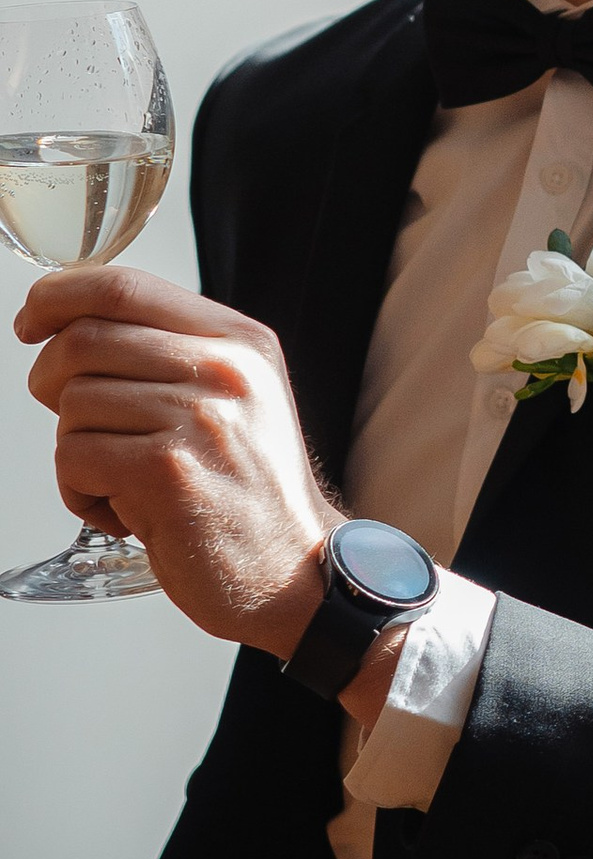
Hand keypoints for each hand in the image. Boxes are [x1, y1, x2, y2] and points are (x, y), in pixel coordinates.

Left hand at [15, 265, 337, 655]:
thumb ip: (170, 354)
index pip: (125, 286)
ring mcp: (199, 419)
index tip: (32, 320)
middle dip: (51, 379)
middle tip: (70, 418)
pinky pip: (73, 457)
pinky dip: (79, 491)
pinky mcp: (167, 472)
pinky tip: (122, 511)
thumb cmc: (248, 492)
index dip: (58, 295)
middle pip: (85, 339)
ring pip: (73, 402)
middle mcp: (224, 371)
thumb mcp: (233, 398)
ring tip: (121, 481)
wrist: (294, 572)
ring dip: (75, 449)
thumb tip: (69, 327)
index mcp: (238, 342)